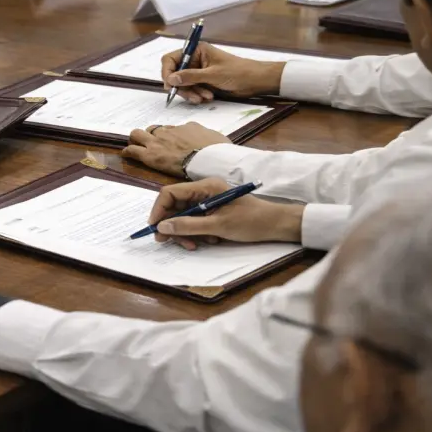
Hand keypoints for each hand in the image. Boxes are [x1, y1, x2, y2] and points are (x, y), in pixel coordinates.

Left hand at [122, 122, 230, 176]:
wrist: (210, 159)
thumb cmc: (218, 151)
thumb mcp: (216, 138)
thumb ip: (207, 137)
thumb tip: (207, 139)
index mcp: (187, 127)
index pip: (173, 129)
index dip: (170, 136)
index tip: (171, 143)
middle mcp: (170, 131)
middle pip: (154, 128)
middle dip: (150, 134)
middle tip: (151, 143)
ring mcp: (159, 142)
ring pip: (138, 134)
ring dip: (136, 139)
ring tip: (135, 145)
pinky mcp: (151, 155)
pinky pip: (133, 150)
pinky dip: (128, 151)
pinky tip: (126, 154)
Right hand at [148, 178, 303, 249]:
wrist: (276, 225)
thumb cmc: (251, 221)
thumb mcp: (218, 226)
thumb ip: (188, 226)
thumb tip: (162, 227)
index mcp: (205, 187)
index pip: (170, 193)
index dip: (159, 210)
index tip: (155, 228)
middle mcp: (204, 191)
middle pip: (175, 206)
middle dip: (172, 225)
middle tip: (168, 243)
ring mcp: (208, 201)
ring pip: (184, 216)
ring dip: (185, 232)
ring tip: (195, 245)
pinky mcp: (213, 212)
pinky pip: (195, 222)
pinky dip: (196, 233)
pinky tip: (208, 241)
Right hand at [160, 43, 285, 103]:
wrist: (255, 81)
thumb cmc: (237, 72)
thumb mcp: (212, 74)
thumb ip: (190, 76)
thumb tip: (171, 79)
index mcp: (196, 51)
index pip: (171, 59)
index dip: (167, 72)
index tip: (170, 85)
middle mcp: (194, 60)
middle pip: (175, 74)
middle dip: (183, 86)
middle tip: (192, 97)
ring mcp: (198, 72)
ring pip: (183, 85)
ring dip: (191, 93)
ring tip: (204, 98)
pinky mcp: (202, 82)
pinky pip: (191, 90)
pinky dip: (196, 95)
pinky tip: (207, 97)